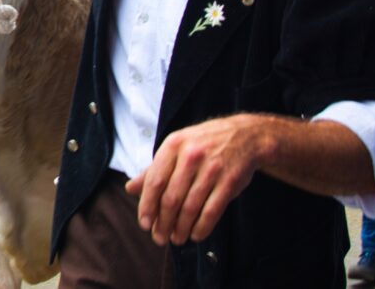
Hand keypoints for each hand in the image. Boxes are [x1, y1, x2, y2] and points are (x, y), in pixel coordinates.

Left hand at [124, 114, 262, 245]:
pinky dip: (202, 227)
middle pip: (172, 197)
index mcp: (173, 145)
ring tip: (176, 239)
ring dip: (181, 228)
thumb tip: (130, 188)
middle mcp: (191, 155)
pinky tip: (196, 234)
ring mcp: (212, 168)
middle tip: (160, 237)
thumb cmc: (203, 144)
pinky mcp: (230, 181)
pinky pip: (212, 210)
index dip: (147, 205)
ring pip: (191, 207)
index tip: (144, 224)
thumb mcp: (176, 148)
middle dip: (163, 222)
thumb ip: (153, 169)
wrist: (244, 136)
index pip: (154, 181)